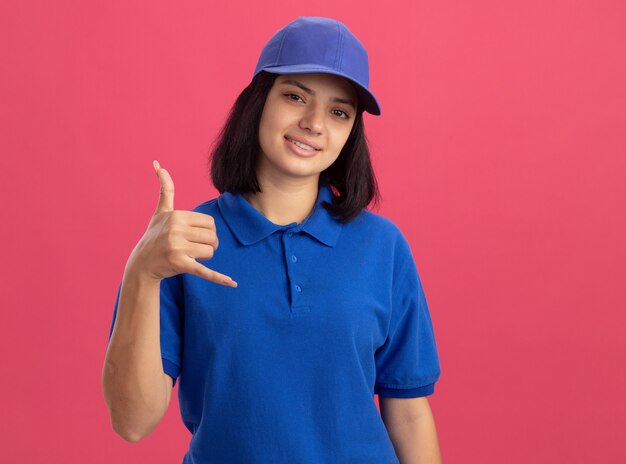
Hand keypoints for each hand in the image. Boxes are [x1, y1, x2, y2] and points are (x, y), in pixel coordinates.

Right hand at [127, 160, 236, 287]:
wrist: (142, 264)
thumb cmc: (155, 236)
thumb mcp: (160, 212)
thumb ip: (165, 189)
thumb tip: (158, 163)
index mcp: (176, 216)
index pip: (210, 223)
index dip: (208, 231)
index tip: (195, 236)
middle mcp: (176, 231)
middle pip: (212, 237)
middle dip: (209, 244)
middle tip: (194, 249)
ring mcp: (177, 248)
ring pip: (210, 252)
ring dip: (206, 257)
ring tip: (191, 257)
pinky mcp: (180, 265)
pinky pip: (205, 271)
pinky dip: (218, 278)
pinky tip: (232, 283)